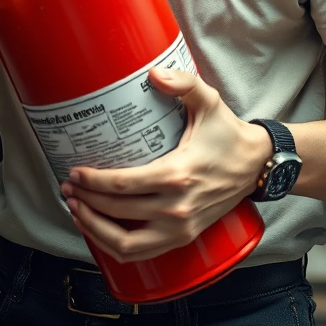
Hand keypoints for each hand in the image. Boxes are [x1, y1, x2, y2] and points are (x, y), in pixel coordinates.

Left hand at [60, 68, 270, 263]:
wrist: (256, 165)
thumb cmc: (229, 133)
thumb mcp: (209, 101)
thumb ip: (183, 83)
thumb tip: (152, 74)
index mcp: (178, 175)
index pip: (123, 186)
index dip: (93, 181)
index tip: (75, 172)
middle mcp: (176, 207)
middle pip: (117, 213)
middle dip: (85, 201)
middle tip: (69, 186)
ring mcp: (180, 228)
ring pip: (124, 243)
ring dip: (94, 229)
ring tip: (78, 209)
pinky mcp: (183, 237)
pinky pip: (140, 252)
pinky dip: (114, 245)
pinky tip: (101, 229)